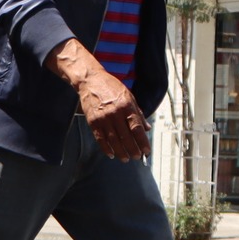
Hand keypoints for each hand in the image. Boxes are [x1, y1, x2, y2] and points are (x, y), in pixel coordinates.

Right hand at [47, 39, 148, 160]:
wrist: (91, 81)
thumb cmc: (111, 87)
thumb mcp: (129, 97)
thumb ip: (138, 113)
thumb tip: (147, 128)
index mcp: (127, 106)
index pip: (137, 128)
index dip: (142, 142)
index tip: (146, 151)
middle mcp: (115, 113)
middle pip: (126, 137)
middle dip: (133, 150)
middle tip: (137, 157)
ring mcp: (103, 118)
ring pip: (114, 141)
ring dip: (121, 152)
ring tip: (126, 158)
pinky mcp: (93, 121)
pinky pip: (101, 139)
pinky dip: (106, 148)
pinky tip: (111, 154)